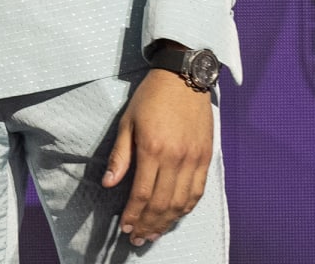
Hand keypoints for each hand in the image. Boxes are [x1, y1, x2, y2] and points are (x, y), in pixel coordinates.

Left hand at [102, 68, 213, 246]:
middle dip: (148, 224)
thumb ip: (120, 155)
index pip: (143, 193)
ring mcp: (194, 159)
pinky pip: (198, 191)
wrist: (183, 76)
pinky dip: (186, 208)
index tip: (125, 227)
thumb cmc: (151, 97)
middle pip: (162, 203)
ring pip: (182, 202)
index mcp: (153, 149)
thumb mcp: (127, 121)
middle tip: (138, 238)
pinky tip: (175, 216)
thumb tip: (108, 184)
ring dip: (167, 222)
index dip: (133, 214)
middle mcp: (176, 158)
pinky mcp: (206, 157)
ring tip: (154, 233)